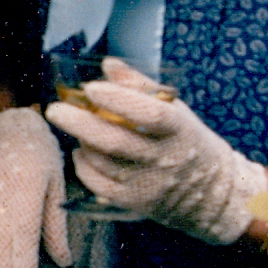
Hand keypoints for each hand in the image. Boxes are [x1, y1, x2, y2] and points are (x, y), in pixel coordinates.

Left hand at [46, 59, 267, 243]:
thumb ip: (141, 86)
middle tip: (55, 110)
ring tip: (73, 124)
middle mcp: (163, 159)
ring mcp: (148, 184)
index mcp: (178, 130)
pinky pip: (98, 184)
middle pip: (116, 143)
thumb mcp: (176, 110)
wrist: (212, 194)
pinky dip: (83, 165)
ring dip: (81, 140)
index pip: (150, 114)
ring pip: (103, 162)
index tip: (91, 87)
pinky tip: (82, 151)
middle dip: (80, 124)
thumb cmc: (187, 140)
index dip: (119, 99)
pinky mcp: (134, 203)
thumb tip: (108, 64)